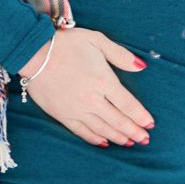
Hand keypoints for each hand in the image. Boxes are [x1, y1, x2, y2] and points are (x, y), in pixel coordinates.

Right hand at [17, 26, 156, 146]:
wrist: (33, 53)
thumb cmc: (67, 43)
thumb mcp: (97, 40)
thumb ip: (120, 55)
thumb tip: (142, 66)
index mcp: (103, 81)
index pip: (128, 104)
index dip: (141, 116)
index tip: (150, 124)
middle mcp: (92, 99)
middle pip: (118, 120)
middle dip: (134, 131)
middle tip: (145, 140)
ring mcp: (77, 109)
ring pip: (102, 129)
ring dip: (118, 137)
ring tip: (130, 143)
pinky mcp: (62, 115)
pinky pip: (82, 132)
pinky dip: (95, 139)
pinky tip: (104, 143)